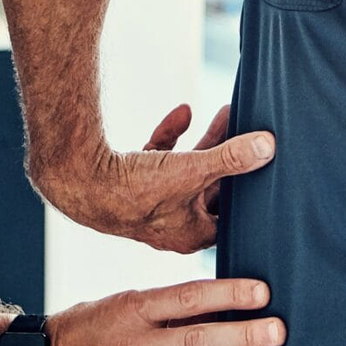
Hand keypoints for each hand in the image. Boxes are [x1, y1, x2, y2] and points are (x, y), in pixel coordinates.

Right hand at [37, 103, 273, 252]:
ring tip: (226, 112)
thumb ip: (232, 157)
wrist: (77, 181)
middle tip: (252, 131)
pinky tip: (181, 111)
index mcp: (190, 233)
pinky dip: (172, 136)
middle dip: (231, 158)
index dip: (249, 196)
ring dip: (206, 141)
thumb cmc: (135, 190)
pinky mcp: (131, 180)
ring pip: (188, 169)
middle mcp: (171, 223)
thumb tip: (268, 146)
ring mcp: (150, 201)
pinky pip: (159, 157)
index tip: (266, 173)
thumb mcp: (193, 171)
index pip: (231, 218)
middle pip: (212, 187)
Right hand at [41, 276, 284, 345]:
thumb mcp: (121, 304)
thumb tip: (223, 299)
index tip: (262, 293)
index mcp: (132, 307)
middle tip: (278, 332)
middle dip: (241, 336)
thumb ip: (166, 306)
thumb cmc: (91, 326)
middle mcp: (131, 344)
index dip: (227, 295)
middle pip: (194, 340)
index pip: (188, 297)